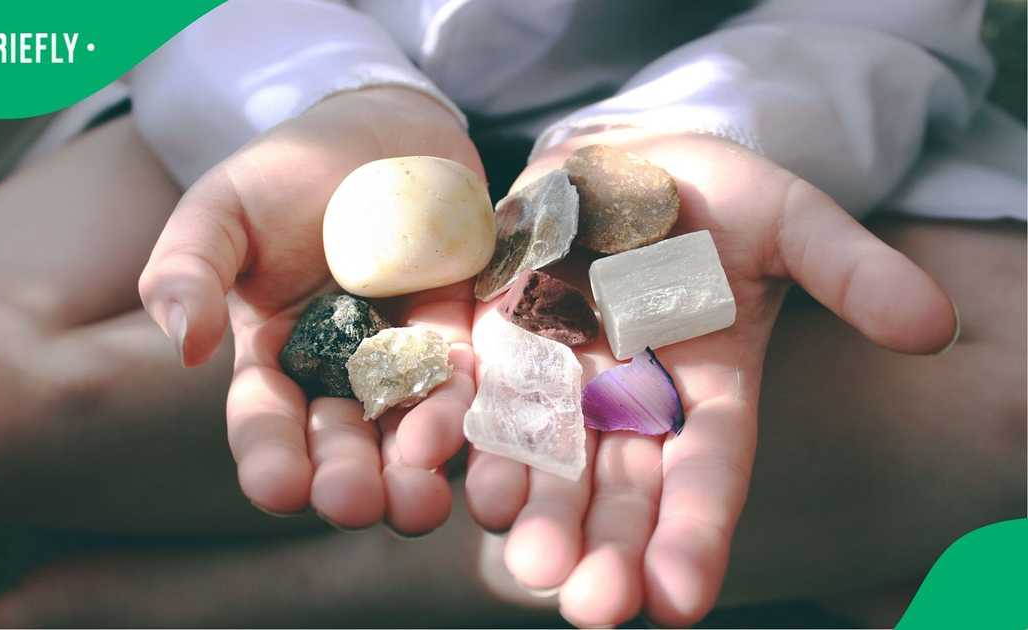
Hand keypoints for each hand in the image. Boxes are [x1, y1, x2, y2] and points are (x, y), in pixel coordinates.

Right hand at [139, 87, 482, 534]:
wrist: (380, 131)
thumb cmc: (288, 171)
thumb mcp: (222, 209)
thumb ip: (189, 270)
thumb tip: (187, 349)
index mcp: (273, 355)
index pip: (266, 420)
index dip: (271, 458)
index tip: (279, 489)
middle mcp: (340, 371)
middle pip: (342, 440)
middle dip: (347, 479)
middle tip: (356, 505)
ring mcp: (405, 354)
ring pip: (409, 426)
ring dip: (415, 465)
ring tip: (420, 495)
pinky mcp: (462, 329)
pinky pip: (468, 374)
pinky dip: (468, 402)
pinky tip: (469, 422)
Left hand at [465, 131, 956, 625]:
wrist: (621, 157)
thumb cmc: (714, 194)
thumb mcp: (791, 221)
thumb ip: (850, 271)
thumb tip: (936, 328)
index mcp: (708, 385)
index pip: (707, 470)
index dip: (695, 531)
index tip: (680, 599)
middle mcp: (629, 399)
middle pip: (619, 487)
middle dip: (607, 548)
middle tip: (594, 606)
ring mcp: (557, 373)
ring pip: (545, 457)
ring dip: (535, 511)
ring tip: (528, 558)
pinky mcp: (496, 339)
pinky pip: (479, 394)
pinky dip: (469, 435)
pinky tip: (460, 478)